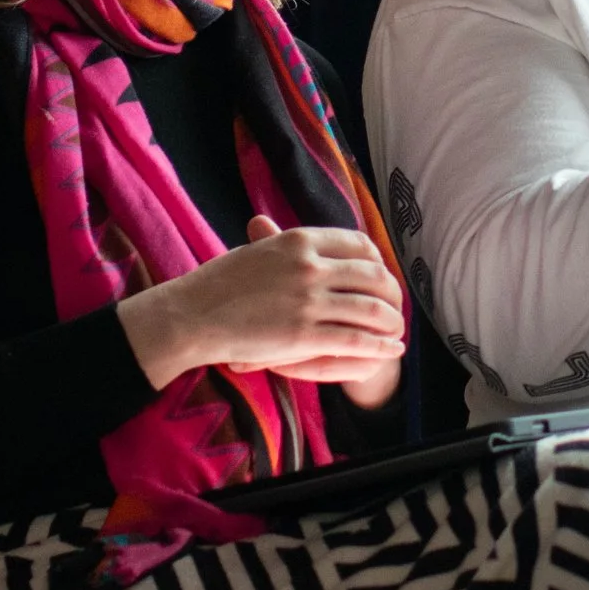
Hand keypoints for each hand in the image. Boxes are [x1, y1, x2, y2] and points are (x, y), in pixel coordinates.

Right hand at [117, 216, 405, 390]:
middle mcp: (310, 265)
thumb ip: (285, 245)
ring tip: (397, 330)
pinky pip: (356, 339)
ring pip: (371, 309)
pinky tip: (390, 349)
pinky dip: (379, 345)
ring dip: (391, 321)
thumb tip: (304, 243)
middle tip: (395, 305)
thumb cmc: (217, 284)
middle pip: (373, 275)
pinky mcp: (304, 334)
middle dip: (391, 292)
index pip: (358, 243)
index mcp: (299, 240)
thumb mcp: (256, 251)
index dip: (377, 261)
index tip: (380, 274)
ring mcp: (309, 300)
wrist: (191, 315)